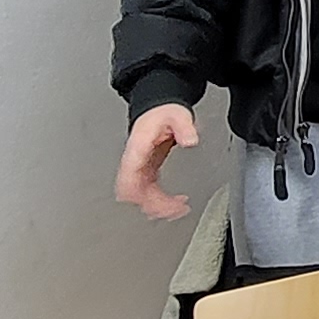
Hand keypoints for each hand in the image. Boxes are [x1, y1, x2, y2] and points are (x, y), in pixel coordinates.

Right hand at [116, 103, 202, 220]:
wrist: (158, 108)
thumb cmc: (162, 112)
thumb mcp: (177, 115)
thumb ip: (184, 127)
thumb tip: (191, 140)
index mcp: (137, 149)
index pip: (128, 178)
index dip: (137, 195)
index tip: (156, 204)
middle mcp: (135, 161)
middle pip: (134, 193)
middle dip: (153, 205)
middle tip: (177, 210)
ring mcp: (140, 168)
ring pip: (140, 196)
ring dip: (158, 206)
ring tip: (180, 209)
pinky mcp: (148, 171)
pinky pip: (149, 192)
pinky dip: (161, 201)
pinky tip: (176, 202)